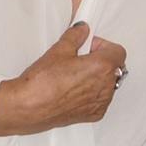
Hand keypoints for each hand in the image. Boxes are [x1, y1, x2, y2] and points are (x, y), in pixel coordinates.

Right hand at [0, 22, 126, 136]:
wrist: (28, 107)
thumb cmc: (42, 83)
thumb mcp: (60, 50)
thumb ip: (76, 36)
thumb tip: (82, 30)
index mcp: (103, 67)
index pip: (118, 51)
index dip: (103, 46)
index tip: (89, 46)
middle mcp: (106, 86)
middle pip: (114, 67)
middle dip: (100, 60)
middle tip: (80, 58)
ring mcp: (101, 102)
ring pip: (108, 83)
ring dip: (97, 77)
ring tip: (74, 75)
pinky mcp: (93, 114)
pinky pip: (101, 99)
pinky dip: (93, 93)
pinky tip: (74, 89)